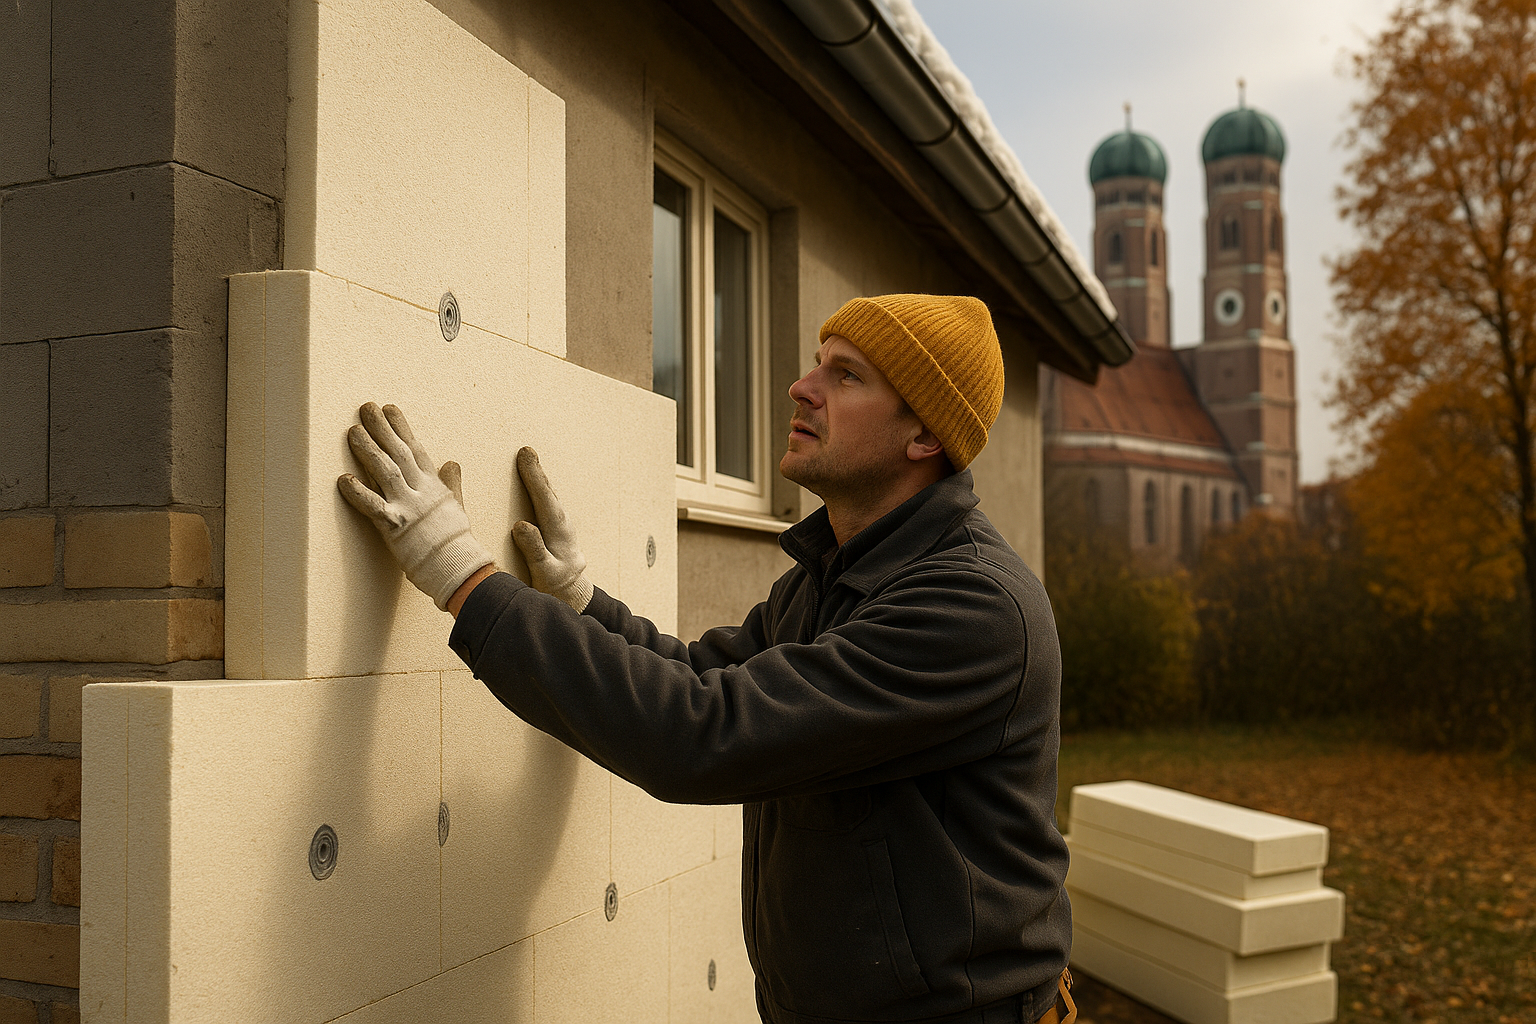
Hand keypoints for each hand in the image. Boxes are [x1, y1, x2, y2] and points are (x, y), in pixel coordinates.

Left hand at [337, 402, 494, 610]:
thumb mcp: (457, 505)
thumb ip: (451, 482)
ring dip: (368, 451)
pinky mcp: (396, 527)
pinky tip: (343, 480)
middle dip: (381, 429)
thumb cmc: (456, 539)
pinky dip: (358, 494)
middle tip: (366, 408)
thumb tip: (452, 462)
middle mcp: (420, 491)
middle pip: (398, 453)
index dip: (401, 428)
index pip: (416, 449)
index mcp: (434, 485)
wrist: (459, 566)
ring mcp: (408, 507)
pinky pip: (374, 507)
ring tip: (353, 432)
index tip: (389, 408)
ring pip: (385, 472)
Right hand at [512, 447, 593, 612]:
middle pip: (549, 494)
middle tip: (526, 451)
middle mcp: (563, 526)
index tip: (525, 456)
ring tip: (530, 460)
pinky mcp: (558, 530)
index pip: (544, 500)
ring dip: (540, 479)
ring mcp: (562, 527)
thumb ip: (535, 550)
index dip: (534, 477)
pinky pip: (548, 504)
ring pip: (550, 498)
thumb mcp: (544, 574)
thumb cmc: (556, 587)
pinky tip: (536, 483)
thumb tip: (521, 524)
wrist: (573, 595)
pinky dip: (542, 490)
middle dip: (536, 472)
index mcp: (559, 533)